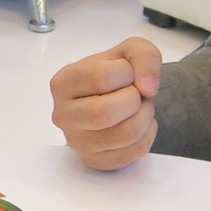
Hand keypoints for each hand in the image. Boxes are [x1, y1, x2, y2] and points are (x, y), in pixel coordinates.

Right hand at [50, 36, 162, 168]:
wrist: (120, 97)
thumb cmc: (117, 73)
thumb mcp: (131, 51)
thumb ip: (144, 56)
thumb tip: (148, 87)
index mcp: (63, 83)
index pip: (100, 77)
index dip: (126, 73)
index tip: (126, 73)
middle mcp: (63, 115)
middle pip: (104, 113)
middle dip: (134, 100)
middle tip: (135, 94)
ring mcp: (77, 142)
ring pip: (124, 134)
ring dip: (145, 117)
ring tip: (139, 108)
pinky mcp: (95, 160)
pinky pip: (133, 152)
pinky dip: (147, 135)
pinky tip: (139, 123)